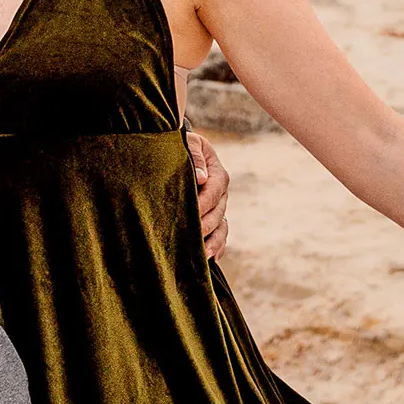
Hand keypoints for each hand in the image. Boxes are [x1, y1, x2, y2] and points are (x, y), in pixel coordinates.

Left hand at [187, 129, 229, 260]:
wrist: (181, 154)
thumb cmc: (182, 147)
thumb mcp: (189, 143)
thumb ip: (195, 156)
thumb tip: (202, 177)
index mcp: (218, 175)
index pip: (214, 191)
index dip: (203, 203)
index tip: (191, 214)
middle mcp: (222, 194)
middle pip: (218, 213)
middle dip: (206, 227)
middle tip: (192, 238)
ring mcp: (219, 209)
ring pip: (222, 228)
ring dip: (214, 243)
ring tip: (203, 255)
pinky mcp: (213, 220)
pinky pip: (220, 237)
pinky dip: (217, 248)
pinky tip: (209, 260)